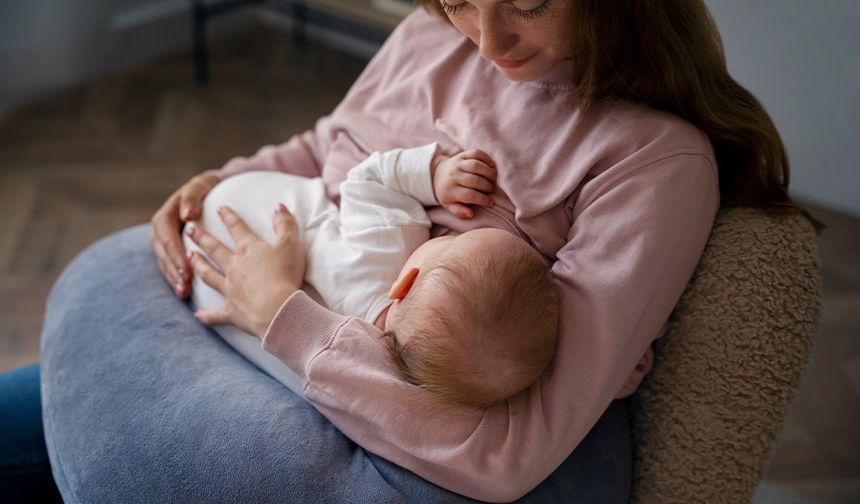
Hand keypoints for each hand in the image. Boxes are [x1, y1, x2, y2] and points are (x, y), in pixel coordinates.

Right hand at [150, 170, 221, 298]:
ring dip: (173, 278)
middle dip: (173, 269)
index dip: (174, 251)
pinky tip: (185, 292)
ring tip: (184, 292)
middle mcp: (162, 228)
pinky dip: (176, 279)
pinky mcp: (172, 250)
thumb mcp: (201, 185)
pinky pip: (171, 266)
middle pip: (163, 251)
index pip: (165, 233)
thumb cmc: (209, 187)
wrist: (214, 190)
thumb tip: (187, 215)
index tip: (186, 266)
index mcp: (167, 213)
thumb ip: (192, 197)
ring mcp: (165, 240)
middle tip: (185, 284)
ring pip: (165, 261)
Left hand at [186, 204, 304, 337]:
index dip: (228, 216)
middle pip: (215, 249)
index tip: (219, 208)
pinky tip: (197, 314)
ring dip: (198, 265)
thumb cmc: (285, 275)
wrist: (277, 309)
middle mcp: (234, 267)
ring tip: (190, 257)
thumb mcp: (291, 244)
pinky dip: (206, 315)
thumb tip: (279, 206)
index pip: (236, 228)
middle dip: (202, 238)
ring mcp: (230, 289)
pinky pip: (216, 314)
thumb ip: (285, 224)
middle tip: (189, 230)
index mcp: (249, 249)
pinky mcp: (232, 311)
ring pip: (209, 275)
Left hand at [431, 148, 496, 218]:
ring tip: (494, 179)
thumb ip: (459, 211)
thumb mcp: (449, 205)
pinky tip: (491, 166)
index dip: (482, 200)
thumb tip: (471, 214)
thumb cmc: (447, 193)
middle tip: (492, 190)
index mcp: (450, 190)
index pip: (469, 195)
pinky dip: (486, 158)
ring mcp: (457, 163)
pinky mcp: (462, 154)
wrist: (436, 174)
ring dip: (489, 172)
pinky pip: (476, 153)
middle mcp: (453, 175)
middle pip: (474, 180)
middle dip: (487, 186)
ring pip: (476, 166)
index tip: (490, 203)